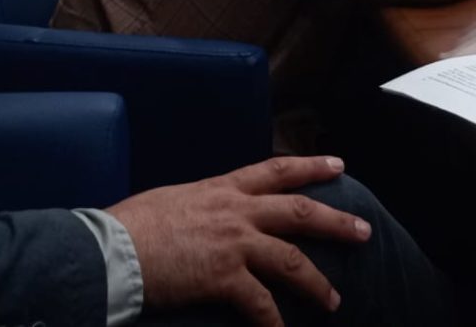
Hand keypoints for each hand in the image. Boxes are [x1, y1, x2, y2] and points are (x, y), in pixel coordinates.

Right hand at [108, 157, 368, 326]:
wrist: (110, 249)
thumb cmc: (130, 226)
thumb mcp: (174, 200)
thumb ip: (202, 206)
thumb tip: (206, 215)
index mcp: (223, 188)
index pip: (277, 169)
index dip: (311, 167)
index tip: (338, 165)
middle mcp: (236, 210)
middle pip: (300, 211)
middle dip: (336, 221)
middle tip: (364, 230)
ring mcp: (234, 242)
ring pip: (292, 260)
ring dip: (317, 282)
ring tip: (335, 300)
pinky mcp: (224, 276)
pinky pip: (261, 303)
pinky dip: (275, 322)